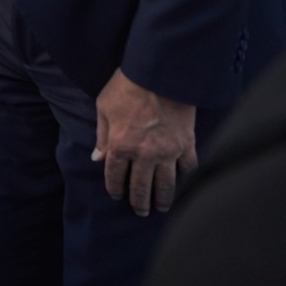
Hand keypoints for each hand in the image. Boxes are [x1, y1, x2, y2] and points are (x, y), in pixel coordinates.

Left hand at [93, 69, 196, 216]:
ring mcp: (168, 151)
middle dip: (139, 202)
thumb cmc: (126, 87)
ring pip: (166, 184)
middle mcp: (145, 154)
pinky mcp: (187, 144)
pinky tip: (181, 179)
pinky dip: (184, 175)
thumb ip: (102, 136)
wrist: (160, 73)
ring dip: (162, 198)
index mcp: (121, 145)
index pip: (115, 176)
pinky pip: (187, 166)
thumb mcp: (104, 108)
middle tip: (140, 212)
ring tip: (160, 208)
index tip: (116, 196)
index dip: (115, 189)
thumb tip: (98, 158)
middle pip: (141, 186)